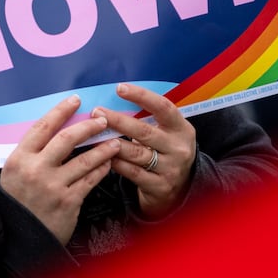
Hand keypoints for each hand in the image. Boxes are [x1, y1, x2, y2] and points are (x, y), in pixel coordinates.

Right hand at [0, 95, 121, 243]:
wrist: (17, 237)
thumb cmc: (17, 202)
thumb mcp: (14, 173)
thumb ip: (32, 154)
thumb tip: (55, 131)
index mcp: (19, 158)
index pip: (43, 127)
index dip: (61, 111)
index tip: (76, 100)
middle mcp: (36, 169)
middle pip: (67, 139)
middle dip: (89, 126)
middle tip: (103, 120)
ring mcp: (53, 186)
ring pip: (85, 159)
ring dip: (103, 148)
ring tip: (115, 142)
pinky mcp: (68, 202)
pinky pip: (90, 180)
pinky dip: (102, 170)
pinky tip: (109, 164)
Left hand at [93, 83, 197, 219]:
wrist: (180, 189)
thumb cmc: (166, 153)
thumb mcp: (167, 134)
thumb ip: (149, 121)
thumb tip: (115, 102)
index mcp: (181, 129)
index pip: (163, 107)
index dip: (142, 96)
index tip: (120, 88)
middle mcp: (178, 148)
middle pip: (144, 131)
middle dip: (118, 120)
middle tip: (97, 112)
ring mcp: (170, 168)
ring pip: (136, 153)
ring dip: (113, 143)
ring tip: (95, 136)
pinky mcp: (159, 186)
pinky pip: (132, 172)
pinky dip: (116, 163)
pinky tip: (104, 156)